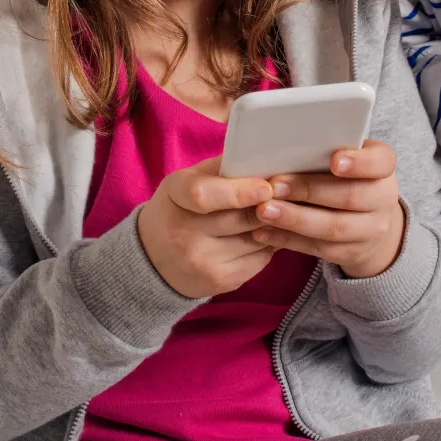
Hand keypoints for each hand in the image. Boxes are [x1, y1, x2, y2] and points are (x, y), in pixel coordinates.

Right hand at [137, 157, 278, 298]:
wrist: (154, 259)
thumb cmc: (179, 208)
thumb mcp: (188, 179)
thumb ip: (222, 168)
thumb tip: (264, 158)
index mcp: (175, 196)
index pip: (204, 195)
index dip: (240, 191)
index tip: (266, 187)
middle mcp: (184, 233)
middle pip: (241, 218)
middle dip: (270, 206)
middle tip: (286, 195)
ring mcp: (202, 261)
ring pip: (257, 239)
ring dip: (274, 225)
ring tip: (280, 212)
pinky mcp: (220, 282)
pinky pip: (260, 259)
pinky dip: (269, 244)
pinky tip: (266, 234)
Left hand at [249, 141, 405, 277]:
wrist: (373, 226)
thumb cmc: (350, 179)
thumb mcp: (352, 160)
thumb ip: (328, 149)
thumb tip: (285, 141)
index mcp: (383, 169)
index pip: (381, 162)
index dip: (359, 162)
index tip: (334, 160)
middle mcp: (382, 200)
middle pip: (350, 196)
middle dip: (309, 190)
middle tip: (275, 186)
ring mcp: (369, 230)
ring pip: (332, 227)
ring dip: (294, 219)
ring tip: (263, 210)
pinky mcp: (349, 253)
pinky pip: (317, 248)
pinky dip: (287, 239)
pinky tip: (263, 232)